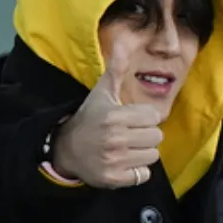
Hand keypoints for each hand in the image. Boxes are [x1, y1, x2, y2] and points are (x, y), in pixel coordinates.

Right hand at [51, 41, 161, 188]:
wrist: (66, 149)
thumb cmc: (89, 119)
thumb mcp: (101, 93)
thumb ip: (116, 70)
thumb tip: (122, 43)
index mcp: (114, 116)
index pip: (153, 117)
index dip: (145, 117)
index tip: (132, 119)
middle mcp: (115, 139)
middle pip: (156, 137)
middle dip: (146, 135)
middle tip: (130, 135)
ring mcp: (115, 160)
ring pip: (152, 156)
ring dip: (143, 153)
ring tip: (128, 148)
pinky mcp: (114, 178)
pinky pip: (143, 175)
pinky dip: (137, 171)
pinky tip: (124, 163)